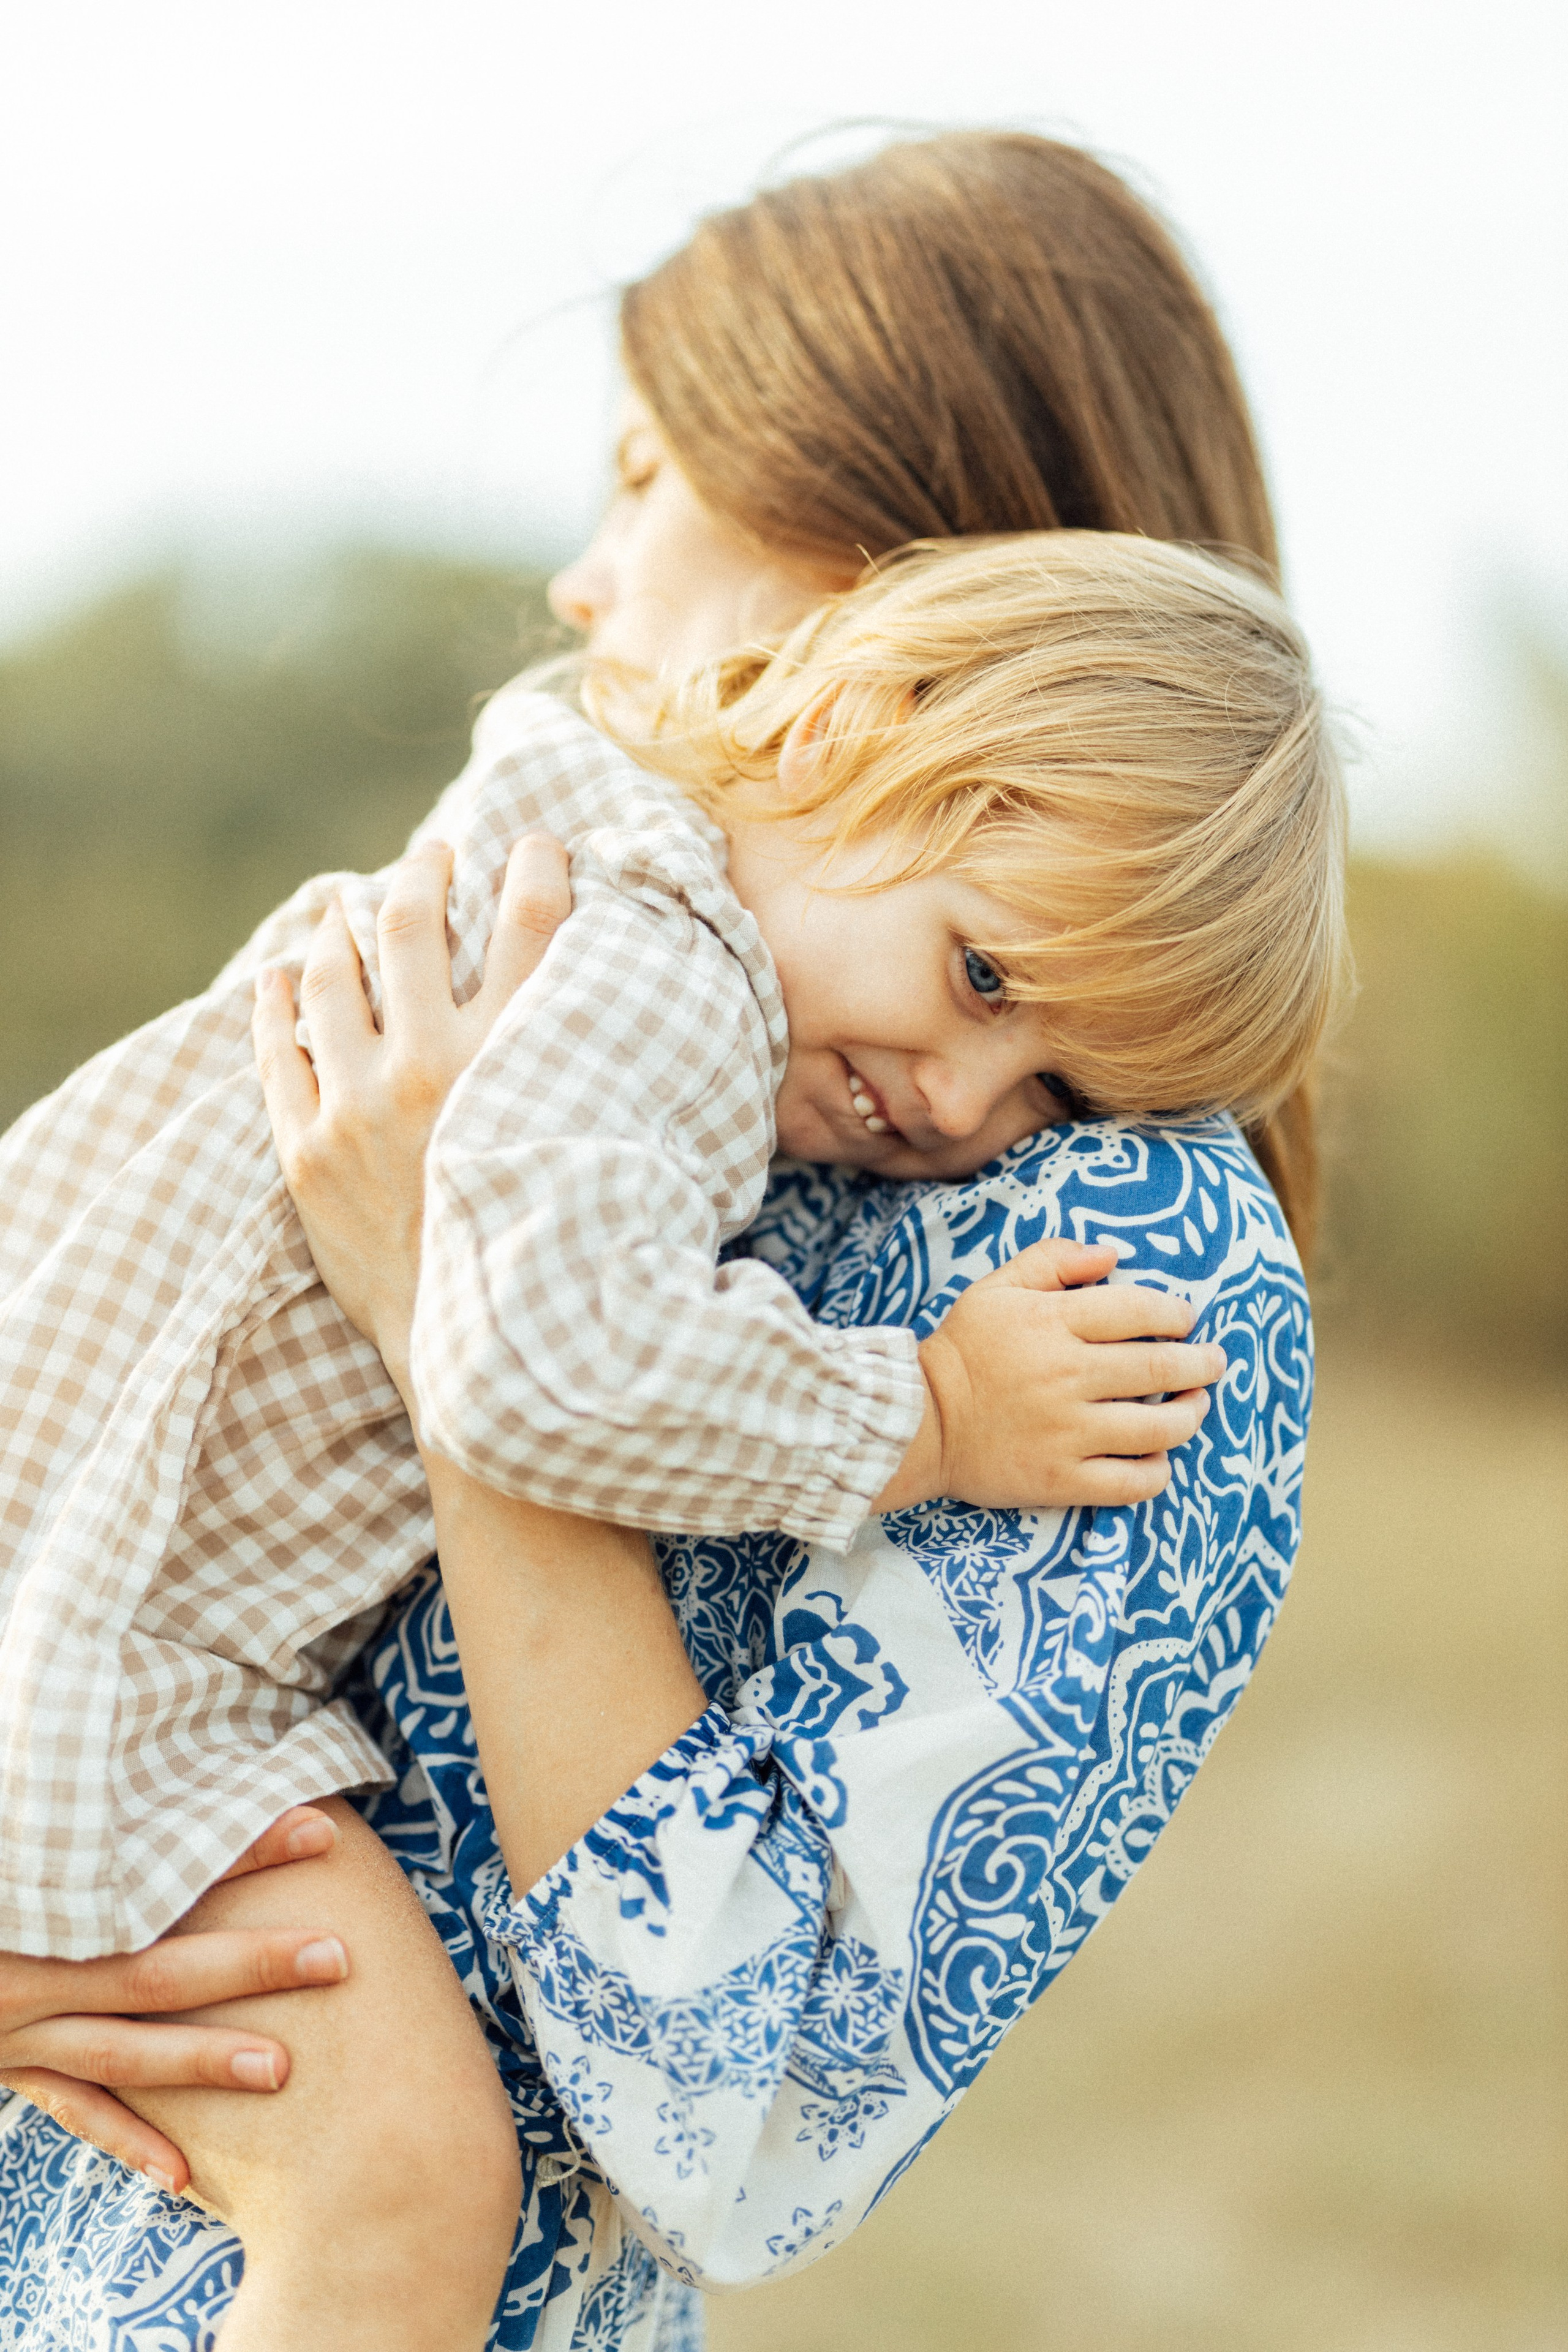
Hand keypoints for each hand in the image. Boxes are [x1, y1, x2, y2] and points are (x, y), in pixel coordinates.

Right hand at [0, 1808, 347, 2195]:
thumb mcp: (13, 1828)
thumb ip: (68, 1807)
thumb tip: (121, 1746)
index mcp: (40, 1898)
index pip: (157, 1868)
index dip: (240, 1848)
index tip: (322, 1827)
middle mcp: (30, 1969)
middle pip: (155, 1968)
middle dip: (250, 1963)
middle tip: (337, 1955)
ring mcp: (15, 2028)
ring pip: (121, 2052)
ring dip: (203, 2062)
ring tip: (283, 2070)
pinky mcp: (3, 2065)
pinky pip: (71, 2109)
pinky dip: (125, 2140)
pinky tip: (184, 2176)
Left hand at [254, 831, 571, 1400]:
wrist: (477, 1355)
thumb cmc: (559, 1251)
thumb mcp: (604, 1152)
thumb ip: (615, 1075)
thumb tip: (655, 1015)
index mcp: (515, 1062)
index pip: (530, 924)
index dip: (537, 867)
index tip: (537, 842)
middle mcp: (432, 1068)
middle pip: (412, 927)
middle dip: (423, 875)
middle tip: (432, 856)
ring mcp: (357, 1109)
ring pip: (331, 978)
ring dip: (340, 925)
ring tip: (346, 903)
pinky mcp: (304, 1152)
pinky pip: (276, 1052)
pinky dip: (277, 1002)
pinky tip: (282, 974)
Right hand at [875, 1240, 1227, 1512]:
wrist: (919, 1421)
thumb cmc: (963, 1349)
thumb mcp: (997, 1287)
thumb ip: (1054, 1260)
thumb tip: (1112, 1254)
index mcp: (1053, 1324)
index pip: (1141, 1310)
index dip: (1176, 1314)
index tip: (1185, 1319)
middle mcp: (1067, 1377)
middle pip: (1162, 1368)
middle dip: (1203, 1363)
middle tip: (1214, 1361)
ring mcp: (1067, 1433)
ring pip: (1159, 1427)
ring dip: (1192, 1415)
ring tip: (1197, 1406)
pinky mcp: (1061, 1479)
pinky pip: (1131, 1483)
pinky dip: (1157, 1471)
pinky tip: (1159, 1457)